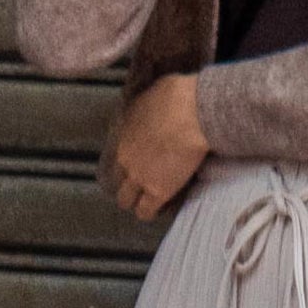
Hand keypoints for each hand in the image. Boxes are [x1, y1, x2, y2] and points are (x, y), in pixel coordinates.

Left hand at [101, 70, 209, 221]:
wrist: (192, 113)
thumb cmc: (175, 96)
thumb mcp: (149, 96)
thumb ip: (143, 110)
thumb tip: (148, 109)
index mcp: (122, 134)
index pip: (115, 156)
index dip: (126, 162)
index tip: (136, 163)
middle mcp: (126, 158)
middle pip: (116, 180)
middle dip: (126, 184)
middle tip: (139, 184)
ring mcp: (139, 177)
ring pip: (125, 200)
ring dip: (134, 200)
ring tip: (145, 200)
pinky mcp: (157, 192)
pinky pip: (145, 212)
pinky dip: (149, 211)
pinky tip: (156, 209)